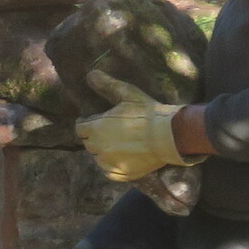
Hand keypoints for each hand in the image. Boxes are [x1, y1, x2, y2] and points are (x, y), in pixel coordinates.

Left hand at [76, 71, 190, 182]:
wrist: (169, 135)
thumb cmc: (147, 113)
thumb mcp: (126, 94)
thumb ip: (106, 85)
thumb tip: (90, 74)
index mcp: (96, 129)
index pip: (80, 128)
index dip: (85, 123)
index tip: (92, 120)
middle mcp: (99, 148)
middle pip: (88, 143)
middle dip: (94, 136)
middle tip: (107, 130)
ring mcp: (110, 163)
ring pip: (98, 158)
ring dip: (102, 151)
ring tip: (115, 143)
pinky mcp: (122, 174)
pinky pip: (109, 172)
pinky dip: (111, 166)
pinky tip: (120, 158)